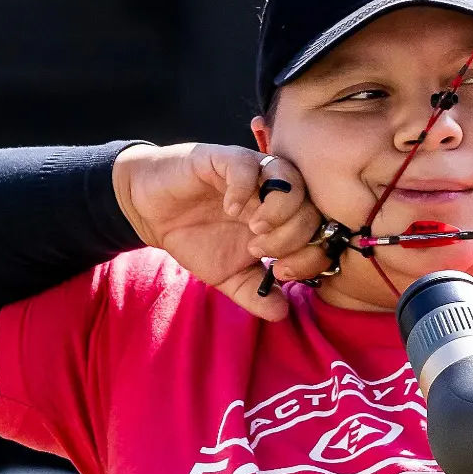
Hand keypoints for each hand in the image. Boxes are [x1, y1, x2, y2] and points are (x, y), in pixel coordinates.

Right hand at [112, 143, 328, 319]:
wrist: (153, 213)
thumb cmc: (196, 239)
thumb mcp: (228, 277)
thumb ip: (256, 294)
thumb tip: (282, 314)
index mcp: (283, 220)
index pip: (319, 231)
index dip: (310, 255)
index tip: (281, 272)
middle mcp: (274, 193)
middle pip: (310, 206)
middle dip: (291, 236)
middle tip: (261, 250)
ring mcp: (252, 174)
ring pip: (288, 178)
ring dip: (278, 210)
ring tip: (254, 228)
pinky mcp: (224, 159)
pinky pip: (247, 164)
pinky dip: (244, 188)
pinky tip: (230, 208)